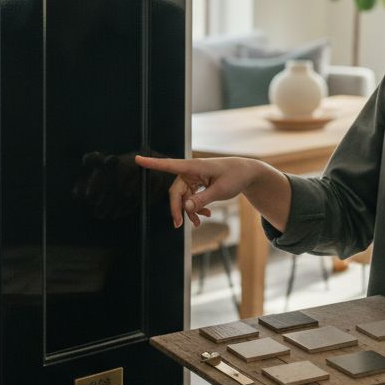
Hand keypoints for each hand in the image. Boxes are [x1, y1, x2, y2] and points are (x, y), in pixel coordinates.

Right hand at [135, 155, 262, 227]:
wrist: (246, 173)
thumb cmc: (235, 177)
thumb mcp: (221, 190)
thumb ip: (202, 199)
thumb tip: (185, 208)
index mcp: (194, 166)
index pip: (169, 165)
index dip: (152, 163)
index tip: (137, 159)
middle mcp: (190, 171)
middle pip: (176, 191)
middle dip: (177, 208)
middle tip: (178, 225)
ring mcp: (193, 177)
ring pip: (183, 197)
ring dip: (188, 211)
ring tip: (199, 222)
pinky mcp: (197, 183)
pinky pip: (190, 197)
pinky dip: (195, 207)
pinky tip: (205, 214)